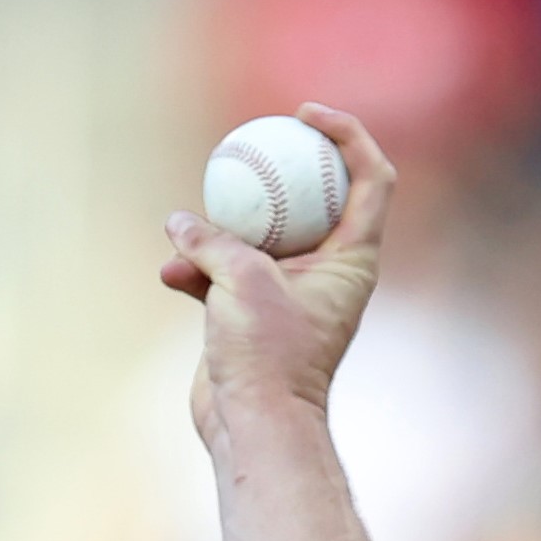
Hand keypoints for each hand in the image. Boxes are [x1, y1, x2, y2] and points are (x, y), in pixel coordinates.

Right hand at [158, 102, 396, 455]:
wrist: (253, 425)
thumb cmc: (266, 355)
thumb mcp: (240, 281)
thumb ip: (212, 239)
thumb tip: (178, 221)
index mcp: (352, 258)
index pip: (370, 179)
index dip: (348, 136)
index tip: (306, 115)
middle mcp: (327, 271)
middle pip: (313, 197)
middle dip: (281, 168)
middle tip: (247, 141)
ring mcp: (289, 291)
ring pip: (258, 234)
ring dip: (219, 229)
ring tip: (189, 233)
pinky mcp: (252, 311)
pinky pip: (222, 272)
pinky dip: (196, 268)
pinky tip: (170, 272)